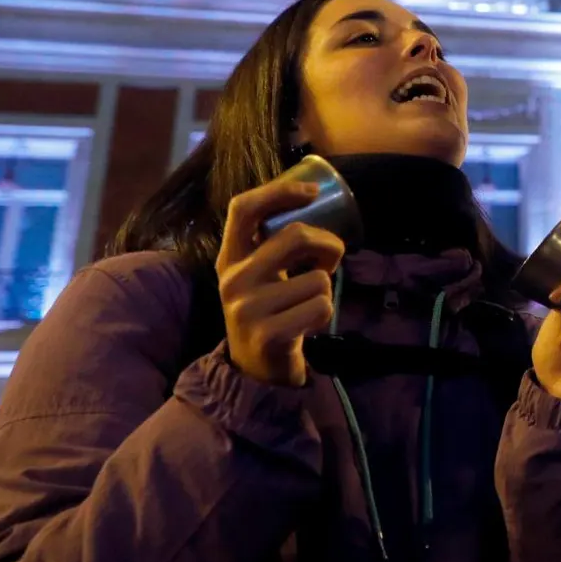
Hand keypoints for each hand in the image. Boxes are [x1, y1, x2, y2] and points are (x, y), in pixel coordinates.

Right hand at [215, 179, 345, 387]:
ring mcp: (247, 308)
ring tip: (308, 302)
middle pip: (294, 235)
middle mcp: (233, 279)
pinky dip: (325, 314)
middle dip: (328, 244)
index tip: (311, 192)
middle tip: (331, 260)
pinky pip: (321, 307)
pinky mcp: (267, 334)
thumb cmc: (268, 310)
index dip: (279, 191)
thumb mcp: (258, 274)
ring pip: (318, 278)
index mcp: (230, 258)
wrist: (255, 370)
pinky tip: (308, 324)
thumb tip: (315, 202)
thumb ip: (274, 244)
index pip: (243, 208)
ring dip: (326, 289)